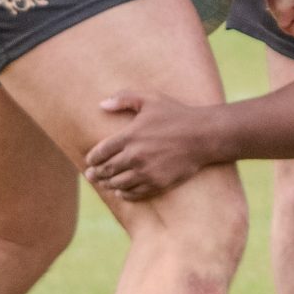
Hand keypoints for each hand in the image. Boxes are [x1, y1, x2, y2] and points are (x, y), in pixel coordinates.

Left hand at [83, 91, 216, 199]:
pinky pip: (135, 193)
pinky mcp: (158, 183)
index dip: (92, 158)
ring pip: (118, 183)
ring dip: (109, 184)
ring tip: (105, 184)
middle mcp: (134, 156)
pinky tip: (122, 192)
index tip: (90, 161)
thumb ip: (124, 98)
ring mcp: (146, 172)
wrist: (204, 135)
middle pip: (107, 170)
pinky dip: (125, 194)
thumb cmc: (177, 114)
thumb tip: (101, 105)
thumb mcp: (151, 99)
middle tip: (92, 176)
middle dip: (97, 174)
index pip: (100, 152)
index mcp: (129, 136)